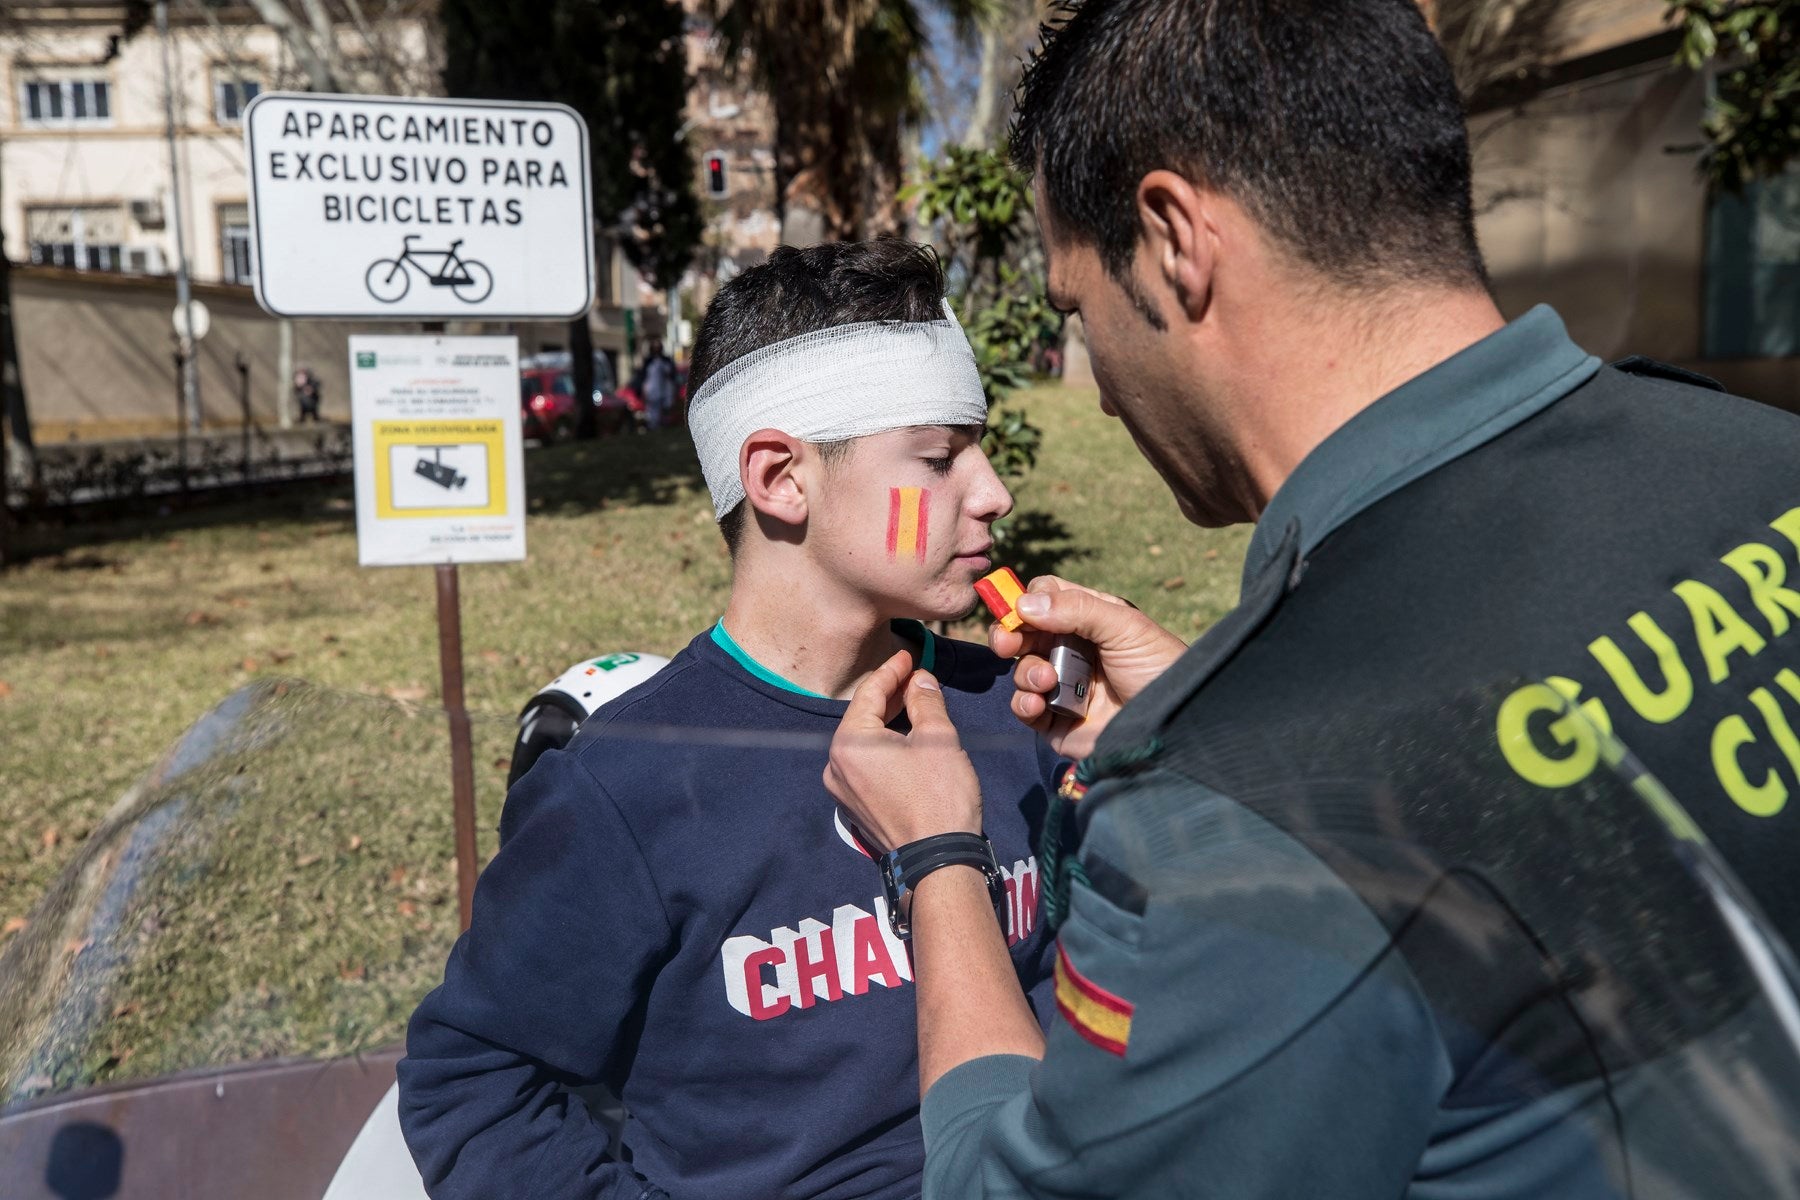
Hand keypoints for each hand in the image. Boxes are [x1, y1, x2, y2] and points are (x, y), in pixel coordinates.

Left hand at [824, 651, 980, 854]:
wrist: (938, 861)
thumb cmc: (940, 798)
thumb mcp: (938, 738)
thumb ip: (925, 701)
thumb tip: (921, 679)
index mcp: (849, 744)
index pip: (869, 693)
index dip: (893, 670)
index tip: (911, 654)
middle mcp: (835, 766)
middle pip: (863, 717)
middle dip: (891, 695)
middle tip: (916, 676)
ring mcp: (842, 791)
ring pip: (864, 742)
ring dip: (888, 722)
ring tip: (915, 703)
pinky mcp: (855, 808)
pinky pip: (867, 766)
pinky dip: (885, 748)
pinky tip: (907, 739)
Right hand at [990, 576, 1187, 758]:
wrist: (1176, 727)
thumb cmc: (1159, 668)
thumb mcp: (1124, 628)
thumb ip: (1076, 609)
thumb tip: (1023, 604)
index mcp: (1089, 620)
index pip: (1045, 599)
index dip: (1026, 602)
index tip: (1017, 611)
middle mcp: (1071, 650)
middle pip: (1024, 633)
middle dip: (1009, 635)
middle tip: (1005, 643)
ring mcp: (1062, 685)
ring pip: (1022, 670)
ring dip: (1026, 672)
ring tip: (1047, 681)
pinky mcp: (1056, 721)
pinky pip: (1024, 708)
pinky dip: (1023, 704)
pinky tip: (1037, 704)